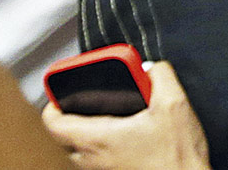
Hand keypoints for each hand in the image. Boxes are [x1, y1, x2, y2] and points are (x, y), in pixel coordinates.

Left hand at [42, 62, 211, 169]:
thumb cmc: (176, 157)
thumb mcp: (174, 103)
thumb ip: (160, 75)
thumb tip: (151, 68)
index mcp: (98, 138)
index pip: (52, 124)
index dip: (51, 104)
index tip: (59, 92)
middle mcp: (93, 159)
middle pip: (61, 137)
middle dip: (68, 116)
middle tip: (81, 100)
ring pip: (77, 151)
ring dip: (83, 132)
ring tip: (102, 115)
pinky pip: (93, 160)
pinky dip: (98, 145)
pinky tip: (120, 136)